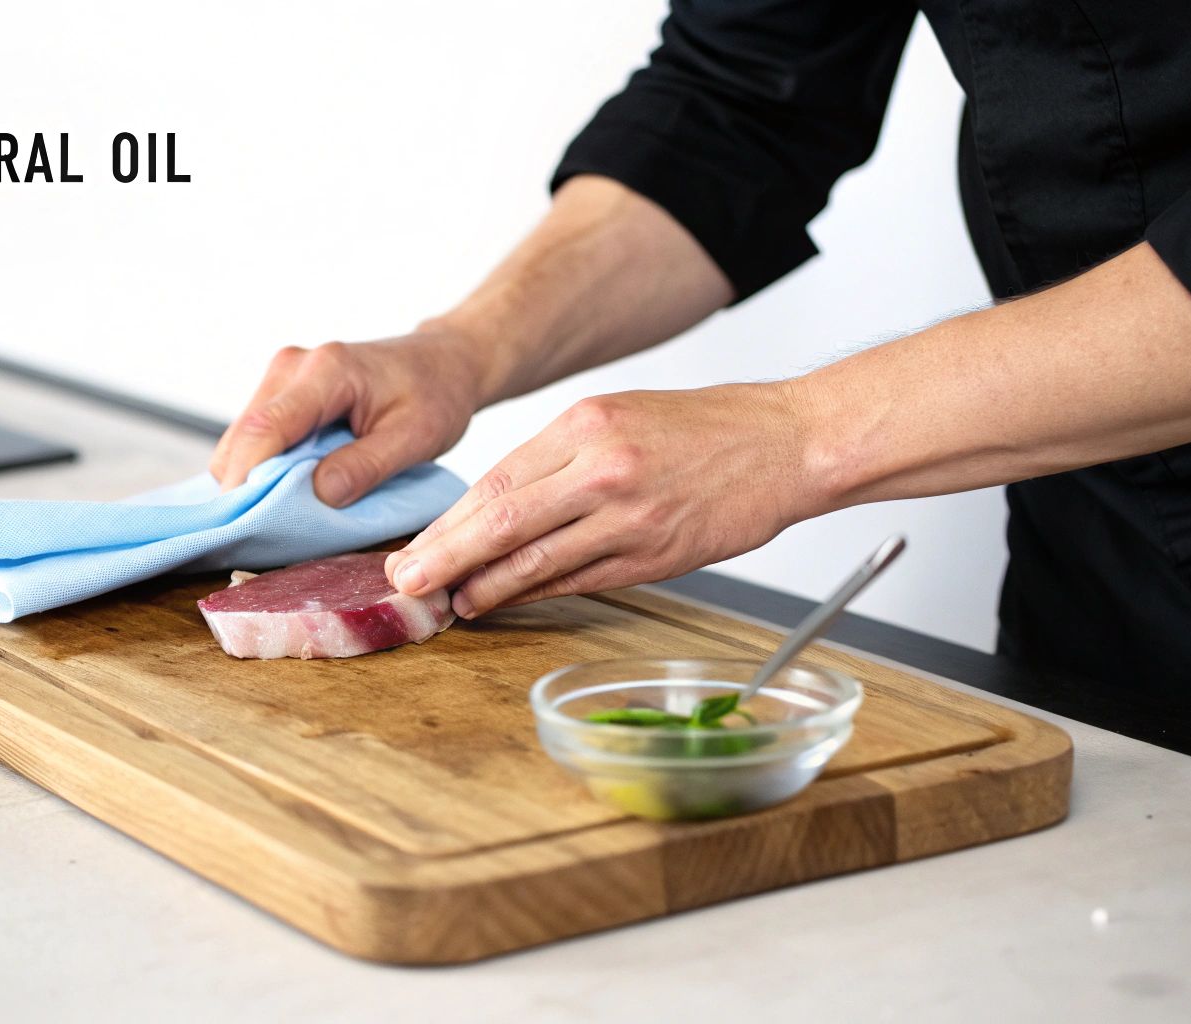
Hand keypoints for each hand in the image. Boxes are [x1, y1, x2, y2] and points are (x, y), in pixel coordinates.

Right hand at [210, 325, 488, 506]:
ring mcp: (284, 375)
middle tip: (265, 532)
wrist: (442, 362)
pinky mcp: (282, 390)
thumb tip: (319, 495)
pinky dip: (262, 468)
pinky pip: (255, 437)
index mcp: (327, 372)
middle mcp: (293, 366)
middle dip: (244, 487)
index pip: (266, 429)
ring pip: (243, 438)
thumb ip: (366, 465)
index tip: (247, 525)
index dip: (246, 481)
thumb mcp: (416, 437)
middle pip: (243, 436)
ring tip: (280, 515)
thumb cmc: (436, 395)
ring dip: (252, 479)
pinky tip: (285, 491)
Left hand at [384, 385, 812, 617]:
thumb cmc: (701, 430)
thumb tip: (493, 507)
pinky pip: (579, 582)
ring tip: (450, 602)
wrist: (785, 443)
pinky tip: (506, 603)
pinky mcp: (655, 555)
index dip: (447, 524)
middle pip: (502, 523)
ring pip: (537, 561)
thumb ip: (558, 459)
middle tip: (406, 582)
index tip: (413, 547)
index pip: (495, 482)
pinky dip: (536, 595)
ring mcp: (630, 517)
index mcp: (585, 425)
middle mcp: (603, 469)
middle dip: (445, 559)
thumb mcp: (617, 416)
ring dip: (485, 588)